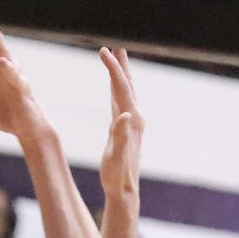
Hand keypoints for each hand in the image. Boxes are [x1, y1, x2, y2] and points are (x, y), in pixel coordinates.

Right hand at [98, 48, 143, 208]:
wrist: (124, 191)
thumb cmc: (117, 176)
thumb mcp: (115, 157)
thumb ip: (120, 135)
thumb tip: (125, 115)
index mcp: (131, 121)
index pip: (120, 88)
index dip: (112, 69)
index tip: (103, 52)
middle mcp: (135, 119)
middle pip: (127, 84)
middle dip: (120, 64)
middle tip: (115, 45)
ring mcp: (132, 124)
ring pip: (126, 92)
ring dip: (121, 75)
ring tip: (116, 59)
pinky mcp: (127, 130)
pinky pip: (122, 103)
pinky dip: (118, 91)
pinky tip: (114, 89)